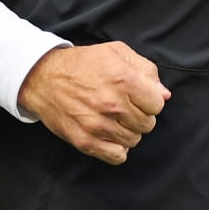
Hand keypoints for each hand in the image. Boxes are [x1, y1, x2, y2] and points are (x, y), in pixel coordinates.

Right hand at [17, 41, 169, 164]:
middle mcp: (112, 104)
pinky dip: (117, 148)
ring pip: (134, 140)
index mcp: (123, 80)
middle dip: (140, 115)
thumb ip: (146, 70)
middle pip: (147, 124)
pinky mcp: (86, 141)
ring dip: (128, 131)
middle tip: (125, 106)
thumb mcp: (116, 53)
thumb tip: (164, 94)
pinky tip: (109, 134)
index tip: (140, 97)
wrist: (44, 78)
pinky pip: (117, 156)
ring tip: (114, 118)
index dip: (151, 100)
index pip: (157, 105)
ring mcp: (98, 125)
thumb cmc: (83, 64)